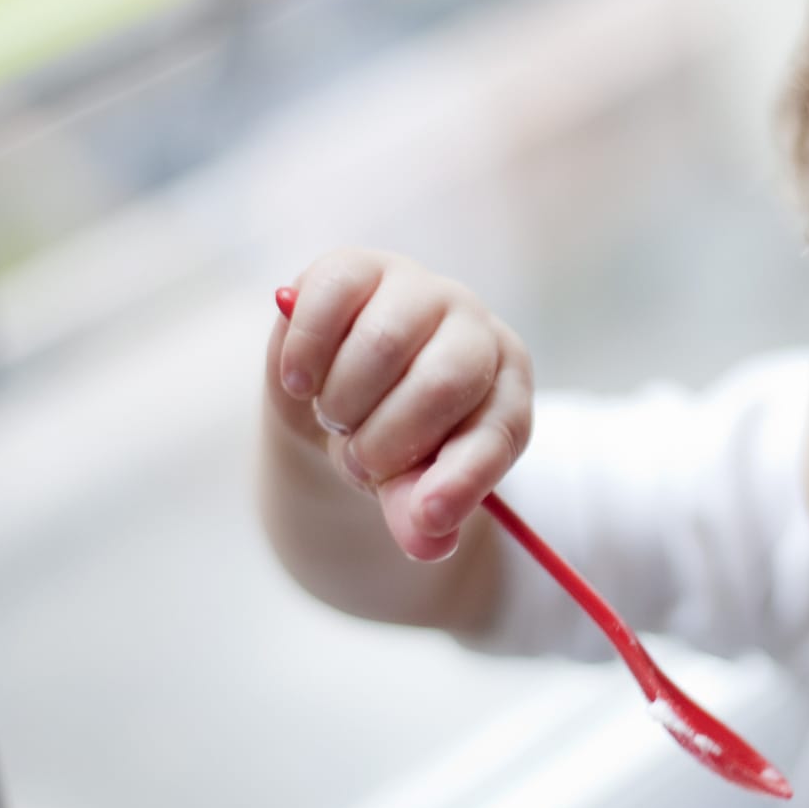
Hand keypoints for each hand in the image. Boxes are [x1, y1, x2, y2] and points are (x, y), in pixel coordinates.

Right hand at [271, 249, 531, 561]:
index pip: (500, 428)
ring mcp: (416, 289)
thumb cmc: (388, 441)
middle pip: (444, 382)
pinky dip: (306, 356)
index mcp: (505, 386)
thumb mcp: (409, 489)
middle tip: (360, 460)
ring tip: (337, 416)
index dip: (465, 477)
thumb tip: (427, 539)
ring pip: (382, 345)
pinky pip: (327, 303)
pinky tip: (303, 382)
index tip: (426, 518)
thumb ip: (420, 516)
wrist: (331, 394)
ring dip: (344, 404)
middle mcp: (471, 328)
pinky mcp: (354, 268)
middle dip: (386, 441)